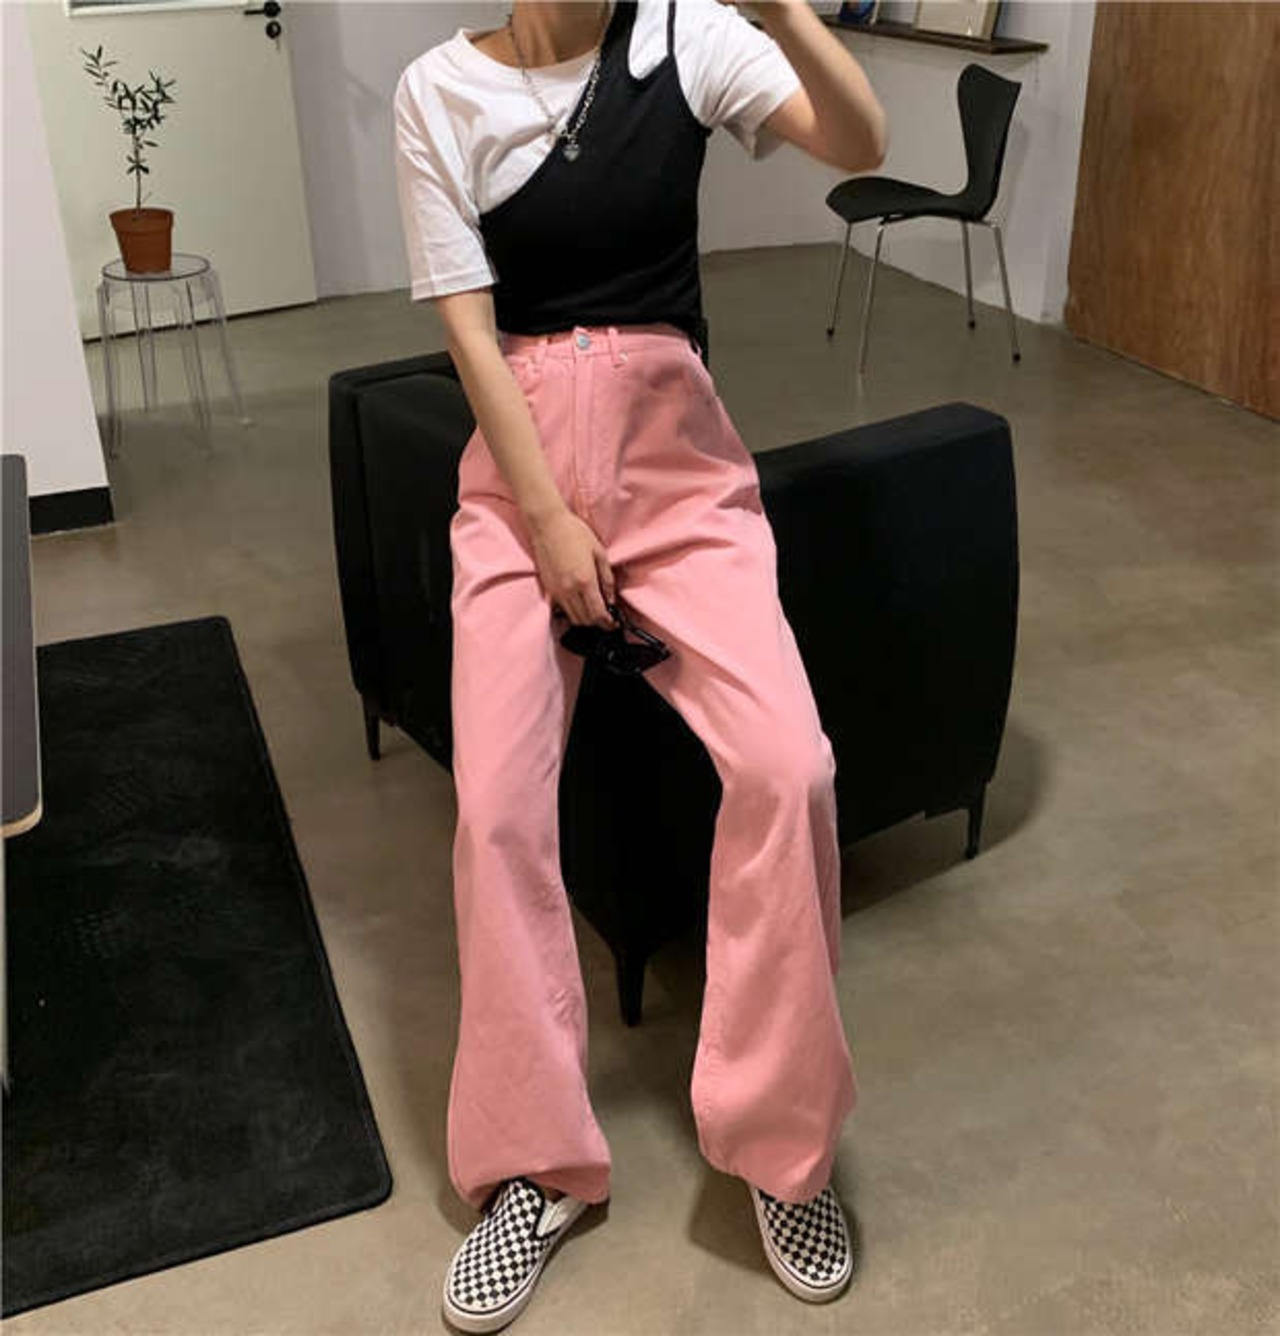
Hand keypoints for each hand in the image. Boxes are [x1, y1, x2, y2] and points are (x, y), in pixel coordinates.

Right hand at [527, 507, 616, 628]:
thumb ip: (607, 579)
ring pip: (572, 617)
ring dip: (585, 618)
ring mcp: (556, 591)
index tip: (613, 623)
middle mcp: (569, 590)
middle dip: (597, 622)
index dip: (607, 623)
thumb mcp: (599, 553)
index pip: (597, 614)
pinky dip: (572, 611)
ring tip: (594, 610)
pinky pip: (562, 609)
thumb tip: (611, 598)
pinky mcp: (548, 588)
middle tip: (606, 617)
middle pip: (585, 620)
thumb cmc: (575, 533)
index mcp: (585, 581)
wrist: (548, 524)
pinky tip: (579, 602)